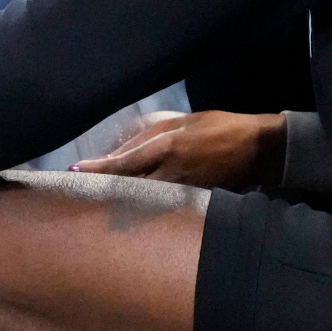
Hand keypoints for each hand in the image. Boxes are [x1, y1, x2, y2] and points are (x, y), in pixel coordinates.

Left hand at [72, 110, 285, 189]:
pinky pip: (161, 205)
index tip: (75, 172)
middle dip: (105, 190)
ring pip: (143, 200)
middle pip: (129, 187)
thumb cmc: (216, 127)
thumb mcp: (181, 121)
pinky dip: (144, 205)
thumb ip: (149, 136)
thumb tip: (119, 152)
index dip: (99, 169)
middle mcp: (172, 173)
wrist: (255, 147)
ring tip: (99, 203)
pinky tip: (131, 209)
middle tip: (80, 192)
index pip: (125, 163)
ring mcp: (182, 191)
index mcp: (167, 147)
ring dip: (121, 201)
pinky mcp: (192, 202)